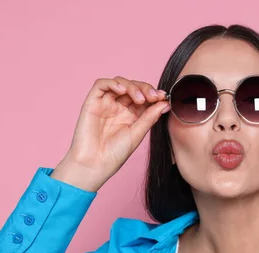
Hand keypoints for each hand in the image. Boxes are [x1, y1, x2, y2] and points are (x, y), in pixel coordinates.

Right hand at [52, 76, 169, 191]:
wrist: (95, 164)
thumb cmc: (115, 153)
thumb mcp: (137, 134)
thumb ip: (150, 117)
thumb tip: (165, 103)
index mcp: (132, 115)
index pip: (145, 97)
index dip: (154, 94)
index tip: (164, 97)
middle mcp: (119, 107)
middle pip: (133, 87)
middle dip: (145, 89)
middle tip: (154, 97)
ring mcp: (106, 103)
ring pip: (120, 83)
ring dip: (132, 86)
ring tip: (140, 98)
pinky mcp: (92, 102)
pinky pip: (101, 84)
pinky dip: (113, 83)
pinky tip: (123, 91)